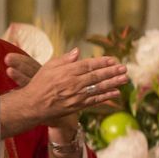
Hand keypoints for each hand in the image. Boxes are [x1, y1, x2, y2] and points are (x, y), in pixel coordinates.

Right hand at [6, 50, 128, 127]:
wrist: (33, 105)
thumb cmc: (40, 84)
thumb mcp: (49, 67)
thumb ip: (65, 59)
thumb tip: (77, 51)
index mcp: (67, 72)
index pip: (88, 65)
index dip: (102, 62)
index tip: (113, 59)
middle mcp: (74, 83)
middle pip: (97, 76)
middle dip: (112, 72)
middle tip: (124, 68)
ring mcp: (77, 95)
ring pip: (99, 88)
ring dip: (113, 83)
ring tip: (125, 79)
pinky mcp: (78, 106)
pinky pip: (95, 100)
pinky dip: (106, 96)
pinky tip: (116, 93)